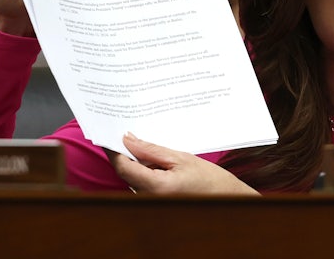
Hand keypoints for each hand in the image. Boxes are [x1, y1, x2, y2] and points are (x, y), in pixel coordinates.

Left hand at [108, 132, 258, 195]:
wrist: (223, 198)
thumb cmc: (207, 179)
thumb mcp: (180, 158)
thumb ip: (152, 150)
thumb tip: (128, 140)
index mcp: (156, 187)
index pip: (123, 167)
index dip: (114, 150)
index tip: (110, 134)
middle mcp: (149, 198)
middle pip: (126, 172)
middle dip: (126, 152)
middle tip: (128, 130)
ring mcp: (151, 201)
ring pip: (133, 176)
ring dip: (135, 160)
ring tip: (146, 141)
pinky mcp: (154, 200)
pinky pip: (141, 182)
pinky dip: (143, 168)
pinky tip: (153, 157)